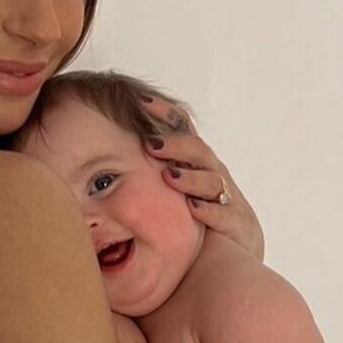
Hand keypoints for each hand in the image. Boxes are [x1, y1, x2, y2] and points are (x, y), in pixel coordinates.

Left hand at [139, 94, 264, 260]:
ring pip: (211, 180)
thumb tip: (104, 156)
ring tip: (169, 176)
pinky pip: (222, 213)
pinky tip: (193, 208)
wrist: (237, 241)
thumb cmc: (196, 207)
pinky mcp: (234, 220)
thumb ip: (148, 167)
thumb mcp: (173, 183)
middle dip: (175, 145)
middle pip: (198, 150)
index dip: (165, 112)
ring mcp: (225, 195)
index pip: (183, 128)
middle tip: (150, 144)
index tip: (140, 102)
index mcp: (196, 159)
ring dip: (189, 178)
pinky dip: (208, 210)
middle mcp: (212, 171)